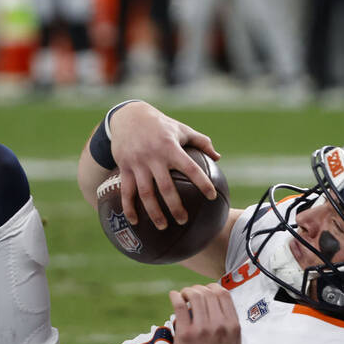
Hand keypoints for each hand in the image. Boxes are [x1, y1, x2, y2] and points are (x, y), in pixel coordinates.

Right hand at [108, 101, 219, 228]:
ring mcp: (137, 164)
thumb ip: (201, 142)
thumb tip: (218, 158)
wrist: (128, 117)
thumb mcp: (181, 129)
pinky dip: (129, 208)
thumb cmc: (160, 125)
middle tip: (184, 221)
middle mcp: (154, 157)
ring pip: (146, 193)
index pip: (190, 168)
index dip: (202, 182)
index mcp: (171, 147)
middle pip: (166, 187)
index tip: (212, 196)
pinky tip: (135, 222)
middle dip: (176, 207)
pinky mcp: (124, 168)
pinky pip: (127, 191)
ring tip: (163, 227)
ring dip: (154, 213)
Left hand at [169, 284, 240, 343]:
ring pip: (195, 296)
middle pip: (208, 292)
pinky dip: (175, 296)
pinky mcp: (185, 334)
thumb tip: (220, 307)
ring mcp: (201, 329)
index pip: (224, 294)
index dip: (213, 287)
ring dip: (186, 291)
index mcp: (232, 326)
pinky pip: (179, 306)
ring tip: (182, 295)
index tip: (206, 290)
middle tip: (191, 293)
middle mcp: (219, 325)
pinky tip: (173, 296)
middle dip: (198, 289)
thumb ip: (229, 325)